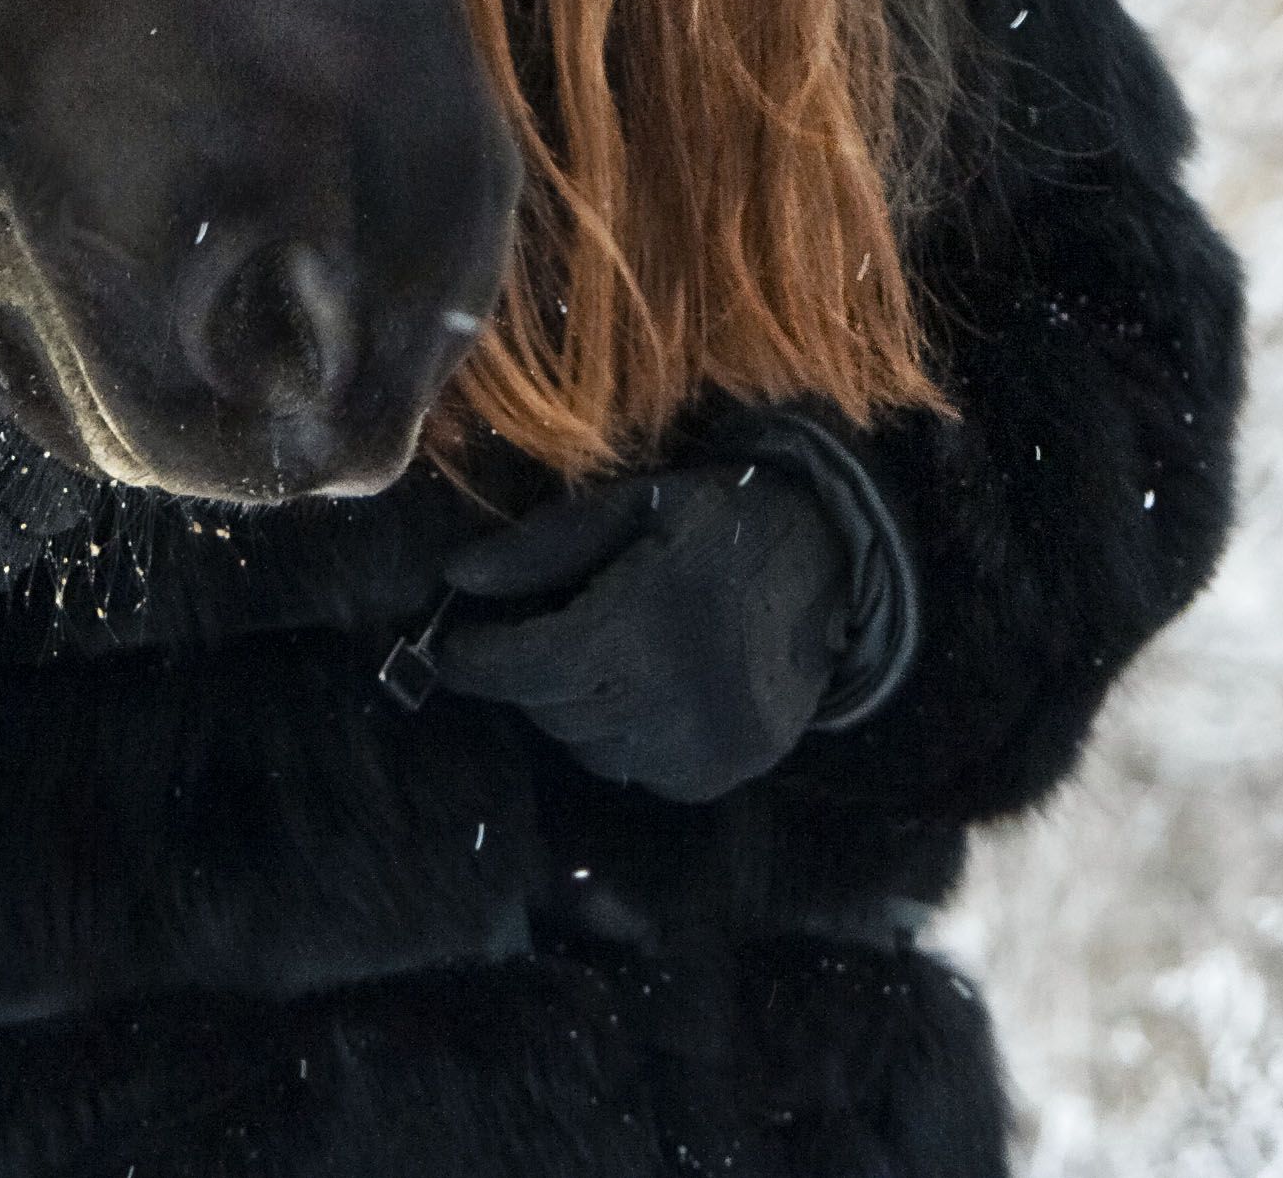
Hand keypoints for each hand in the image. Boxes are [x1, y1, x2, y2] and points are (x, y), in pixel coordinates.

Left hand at [435, 457, 881, 801]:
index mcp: (651, 617)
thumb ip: (542, 546)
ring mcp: (705, 746)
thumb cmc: (717, 523)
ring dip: (569, 708)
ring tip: (588, 657)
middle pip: (555, 709)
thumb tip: (455, 578)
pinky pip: (635, 771)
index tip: (452, 646)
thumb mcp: (631, 507)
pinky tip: (633, 691)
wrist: (829, 565)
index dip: (480, 662)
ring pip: (589, 748)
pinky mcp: (722, 775)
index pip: (534, 665)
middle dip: (522, 676)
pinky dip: (616, 738)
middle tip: (523, 637)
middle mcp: (678, 695)